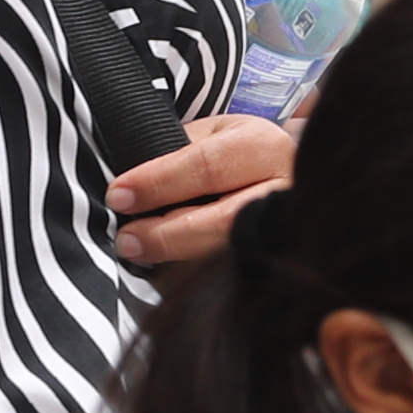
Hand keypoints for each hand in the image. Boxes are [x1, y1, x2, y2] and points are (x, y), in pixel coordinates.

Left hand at [114, 112, 292, 268]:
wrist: (293, 179)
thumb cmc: (242, 156)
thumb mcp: (214, 136)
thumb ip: (177, 154)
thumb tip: (130, 189)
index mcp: (263, 147)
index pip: (207, 166)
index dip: (158, 183)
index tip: (119, 196)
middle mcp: (284, 190)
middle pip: (223, 221)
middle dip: (165, 234)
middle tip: (127, 240)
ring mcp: (287, 232)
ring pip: (230, 254)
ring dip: (178, 259)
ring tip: (141, 255)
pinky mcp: (279, 261)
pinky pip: (236, 275)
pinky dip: (197, 276)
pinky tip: (171, 274)